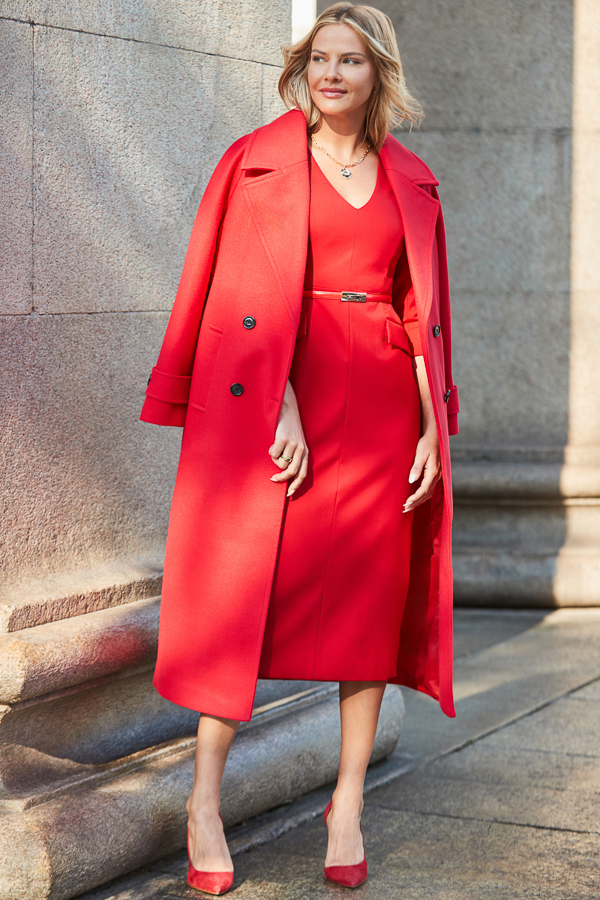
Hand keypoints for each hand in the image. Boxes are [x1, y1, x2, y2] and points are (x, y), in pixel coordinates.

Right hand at [269, 380, 308, 497]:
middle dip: (281, 479)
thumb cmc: (290, 430)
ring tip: (276, 450)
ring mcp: (293, 445)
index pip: (302, 474)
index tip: (288, 494)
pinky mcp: (283, 440)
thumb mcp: (296, 445)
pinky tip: (273, 443)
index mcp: (306, 453)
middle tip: (273, 479)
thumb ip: (294, 458)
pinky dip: (271, 451)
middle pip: (291, 472)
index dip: (296, 486)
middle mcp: (301, 450)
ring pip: (280, 463)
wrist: (288, 411)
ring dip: (275, 460)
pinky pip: (274, 454)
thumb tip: (284, 475)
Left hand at [404, 426, 440, 512]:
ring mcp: (437, 476)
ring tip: (408, 506)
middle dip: (416, 503)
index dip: (415, 498)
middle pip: (427, 494)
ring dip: (419, 501)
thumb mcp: (420, 454)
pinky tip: (416, 498)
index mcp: (433, 472)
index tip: (406, 503)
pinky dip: (422, 495)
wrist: (434, 435)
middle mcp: (437, 476)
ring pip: (429, 493)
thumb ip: (416, 468)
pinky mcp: (434, 474)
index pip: (424, 490)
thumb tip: (411, 481)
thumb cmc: (426, 443)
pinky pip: (429, 488)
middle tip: (405, 509)